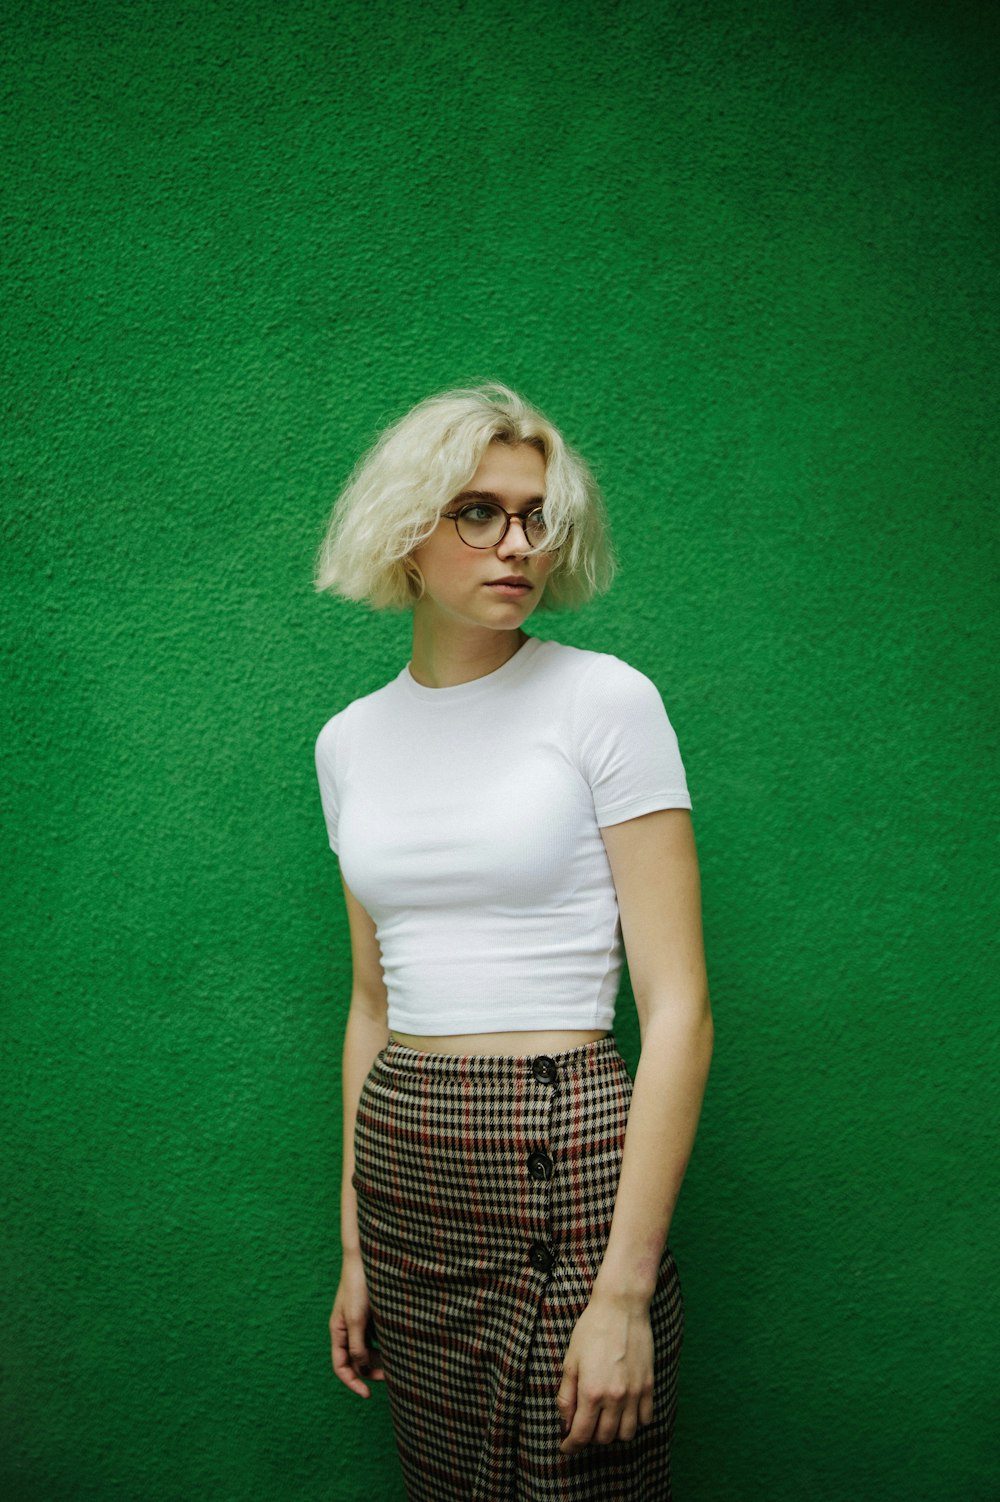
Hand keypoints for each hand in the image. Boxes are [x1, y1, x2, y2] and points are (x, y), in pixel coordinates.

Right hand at [329, 1253, 384, 1396]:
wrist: (366, 1258)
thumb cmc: (358, 1286)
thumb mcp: (357, 1319)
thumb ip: (357, 1345)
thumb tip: (361, 1368)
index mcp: (338, 1331)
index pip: (341, 1366)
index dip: (353, 1383)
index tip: (368, 1394)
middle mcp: (346, 1328)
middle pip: (355, 1360)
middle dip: (370, 1370)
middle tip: (390, 1376)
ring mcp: (358, 1321)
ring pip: (367, 1349)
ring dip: (379, 1358)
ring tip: (397, 1361)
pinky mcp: (370, 1313)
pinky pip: (375, 1336)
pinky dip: (384, 1343)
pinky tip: (397, 1343)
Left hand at [555, 1291, 653, 1453]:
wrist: (621, 1307)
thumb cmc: (592, 1330)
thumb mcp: (570, 1361)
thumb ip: (566, 1396)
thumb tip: (565, 1423)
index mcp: (591, 1392)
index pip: (581, 1434)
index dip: (571, 1446)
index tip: (566, 1447)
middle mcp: (615, 1397)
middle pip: (604, 1437)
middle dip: (590, 1438)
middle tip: (582, 1427)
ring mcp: (635, 1393)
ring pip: (626, 1434)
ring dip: (613, 1433)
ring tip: (603, 1421)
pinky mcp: (649, 1385)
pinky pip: (646, 1418)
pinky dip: (635, 1422)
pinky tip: (624, 1412)